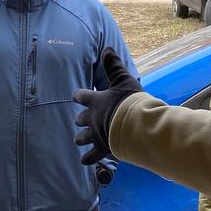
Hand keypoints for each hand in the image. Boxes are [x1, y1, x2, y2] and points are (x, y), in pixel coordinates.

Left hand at [73, 48, 142, 165]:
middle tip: (79, 120)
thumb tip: (106, 48)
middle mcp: (93, 119)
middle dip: (80, 119)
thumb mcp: (123, 80)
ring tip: (78, 140)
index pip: (82, 96)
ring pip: (83, 137)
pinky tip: (84, 162)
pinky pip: (92, 156)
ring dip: (81, 138)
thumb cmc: (130, 102)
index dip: (80, 96)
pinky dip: (88, 159)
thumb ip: (114, 65)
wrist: (134, 125)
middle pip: (81, 119)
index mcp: (96, 101)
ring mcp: (97, 135)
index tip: (76, 96)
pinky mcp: (103, 148)